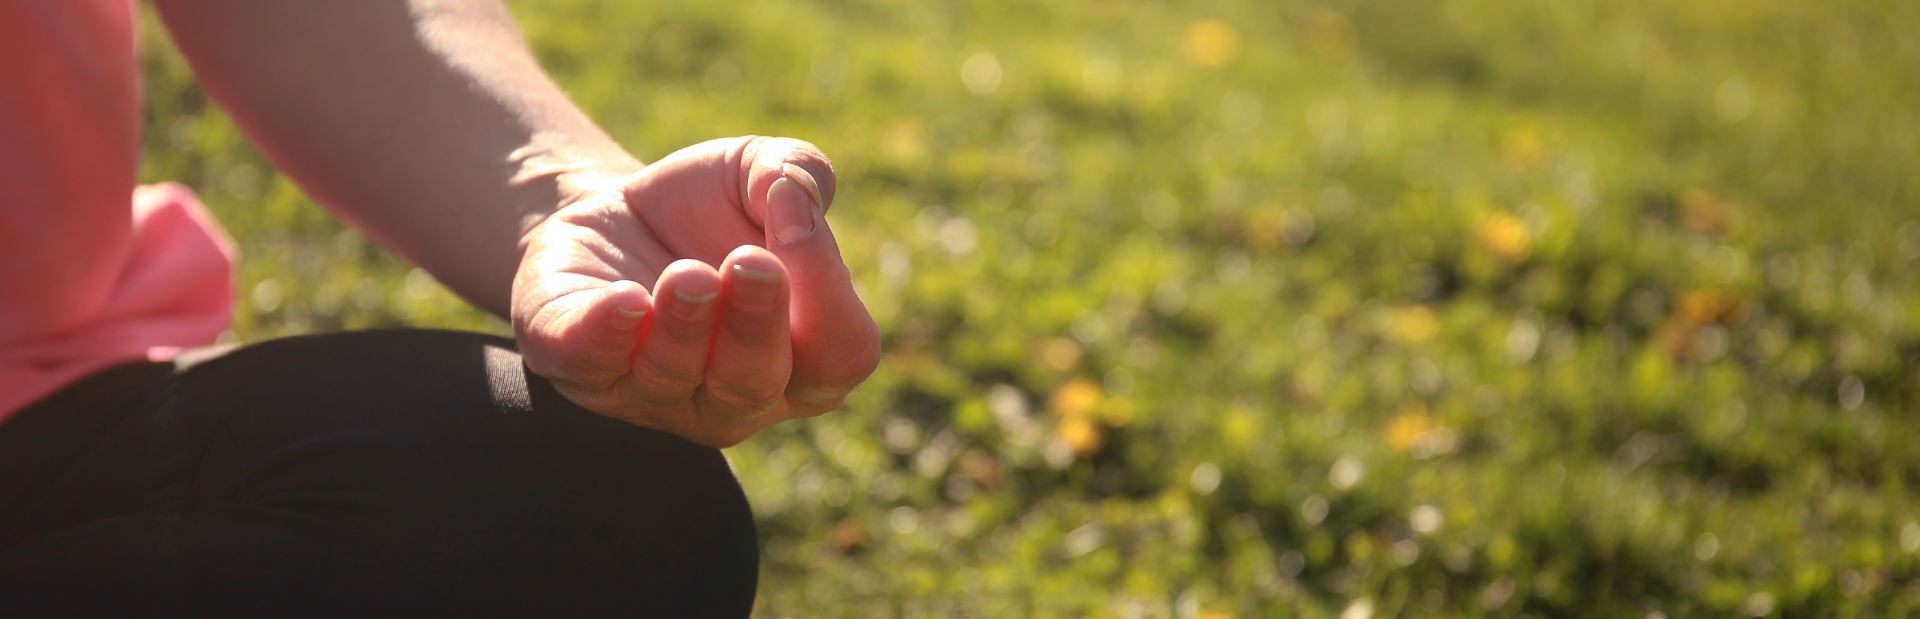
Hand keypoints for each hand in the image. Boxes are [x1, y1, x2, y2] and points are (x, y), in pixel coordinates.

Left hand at [511, 136, 880, 446]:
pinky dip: (608, 336)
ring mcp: (654, 395)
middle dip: (755, 324)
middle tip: (749, 262)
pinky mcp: (579, 368)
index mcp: (804, 358)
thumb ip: (800, 174)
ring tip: (686, 272)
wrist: (612, 212)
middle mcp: (736, 396)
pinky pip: (594, 366)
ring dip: (685, 326)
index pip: (841, 356)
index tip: (798, 224)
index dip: (831, 298)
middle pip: (757, 382)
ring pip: (676, 380)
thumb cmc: (708, 208)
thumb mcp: (761, 170)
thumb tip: (795, 199)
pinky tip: (625, 301)